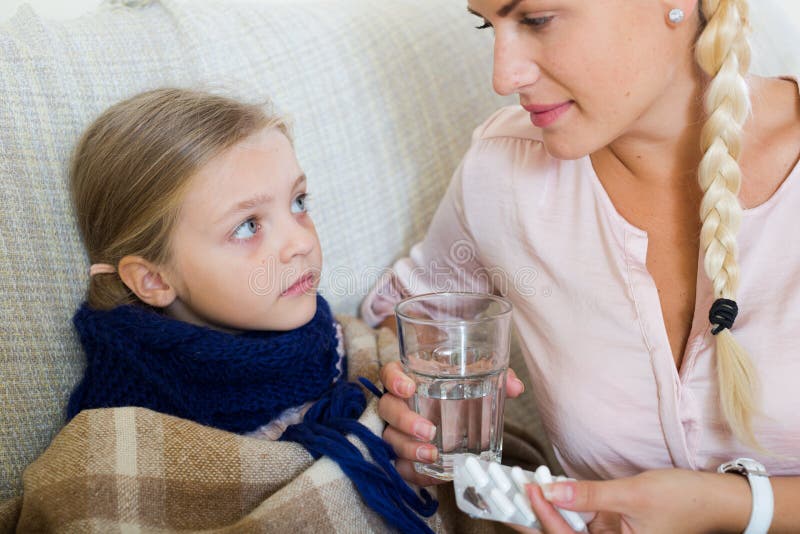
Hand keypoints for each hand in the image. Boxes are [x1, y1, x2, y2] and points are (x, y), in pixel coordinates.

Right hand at [377, 360, 525, 485]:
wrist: (459, 429)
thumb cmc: (462, 400)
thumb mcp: (478, 386)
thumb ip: (497, 379)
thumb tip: (516, 386)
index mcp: (411, 381)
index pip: (390, 374)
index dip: (394, 379)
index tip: (409, 387)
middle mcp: (399, 405)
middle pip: (388, 408)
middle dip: (405, 420)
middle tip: (429, 430)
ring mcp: (396, 431)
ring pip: (390, 438)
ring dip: (408, 448)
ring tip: (431, 454)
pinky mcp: (402, 456)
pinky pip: (399, 466)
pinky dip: (413, 471)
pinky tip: (429, 474)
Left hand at [524, 468, 750, 533]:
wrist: (715, 499)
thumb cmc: (684, 500)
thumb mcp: (633, 494)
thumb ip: (590, 495)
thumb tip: (553, 490)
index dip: (544, 516)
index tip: (528, 491)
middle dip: (535, 520)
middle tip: (508, 498)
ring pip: (569, 529)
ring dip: (546, 512)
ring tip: (522, 492)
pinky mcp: (612, 529)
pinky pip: (581, 521)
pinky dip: (565, 507)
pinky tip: (548, 492)